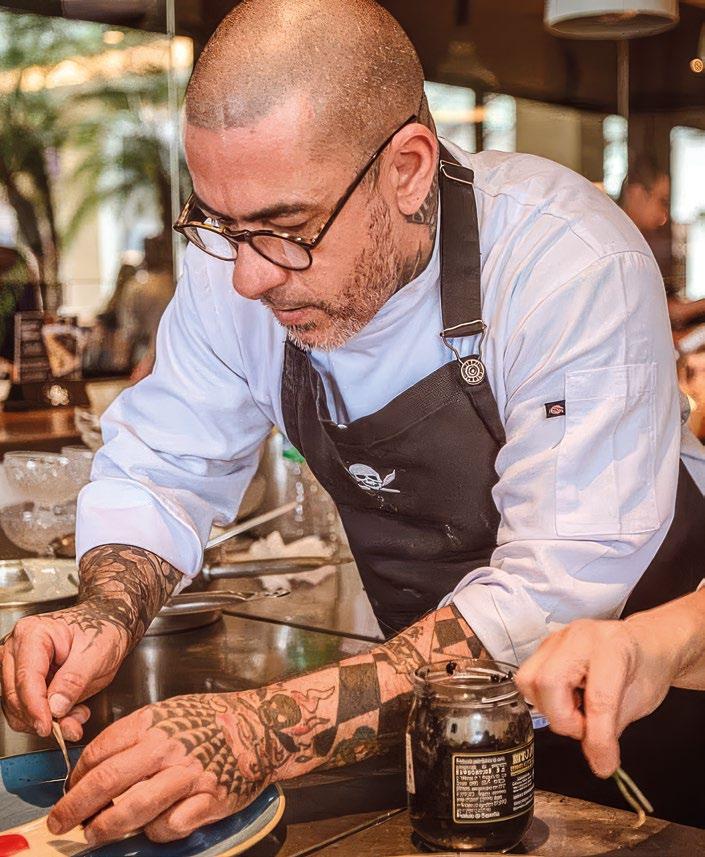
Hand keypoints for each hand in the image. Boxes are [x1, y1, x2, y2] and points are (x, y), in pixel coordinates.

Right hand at [0, 603, 130, 740]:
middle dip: (42, 717)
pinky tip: (70, 712)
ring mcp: (18, 666)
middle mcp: (18, 649)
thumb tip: (55, 707)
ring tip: (77, 715)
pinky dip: (46, 719)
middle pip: (15, 695)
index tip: (48, 726)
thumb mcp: (97, 652)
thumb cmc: (103, 629)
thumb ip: (75, 679)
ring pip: (17, 708)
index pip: (25, 677)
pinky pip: (26, 710)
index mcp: (33, 633)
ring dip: (46, 720)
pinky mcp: (25, 682)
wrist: (108, 625)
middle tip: (72, 726)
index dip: (35, 706)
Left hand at [47, 694, 268, 844]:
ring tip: (94, 834)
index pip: (100, 751)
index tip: (70, 789)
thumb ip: (137, 734)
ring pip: (133, 809)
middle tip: (60, 823)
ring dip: (106, 827)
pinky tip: (153, 827)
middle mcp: (168, 747)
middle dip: (75, 807)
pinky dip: (155, 832)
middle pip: (107, 781)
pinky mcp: (209, 800)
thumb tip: (97, 763)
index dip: (76, 776)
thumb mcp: (170, 711)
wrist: (260, 725)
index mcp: (154, 723)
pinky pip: (169, 826)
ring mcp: (189, 775)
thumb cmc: (213, 719)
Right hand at [515, 618, 677, 777]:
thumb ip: (612, 728)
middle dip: (563, 719)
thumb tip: (594, 758)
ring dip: (550, 709)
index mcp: (613, 647)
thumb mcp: (641, 701)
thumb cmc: (646, 667)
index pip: (598, 698)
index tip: (604, 762)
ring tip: (576, 712)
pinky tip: (566, 699)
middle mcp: (580, 637)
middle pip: (548, 682)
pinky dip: (544, 699)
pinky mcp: (544, 647)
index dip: (599, 738)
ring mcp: (557, 639)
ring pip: (529, 680)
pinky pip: (528, 678)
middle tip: (585, 729)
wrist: (644, 642)